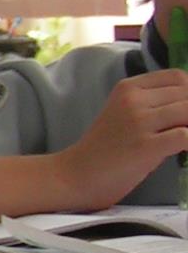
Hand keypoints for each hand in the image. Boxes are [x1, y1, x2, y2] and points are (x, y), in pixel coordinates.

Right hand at [0, 70, 187, 217]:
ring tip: (183, 141)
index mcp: (128, 88)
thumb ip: (154, 106)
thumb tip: (187, 109)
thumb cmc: (104, 150)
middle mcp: (133, 100)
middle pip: (187, 94)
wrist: (76, 175)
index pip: (177, 77)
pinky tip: (183, 152)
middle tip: (183, 131)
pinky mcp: (145, 146)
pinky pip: (185, 136)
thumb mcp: (125, 115)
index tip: (184, 114)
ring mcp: (138, 122)